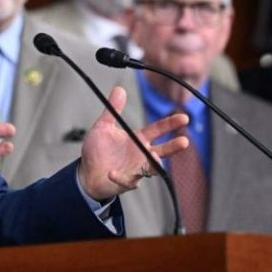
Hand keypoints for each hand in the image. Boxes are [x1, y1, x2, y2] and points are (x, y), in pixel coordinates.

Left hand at [79, 86, 189, 200]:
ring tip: (153, 158)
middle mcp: (141, 154)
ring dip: (154, 164)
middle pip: (163, 151)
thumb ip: (112, 110)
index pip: (158, 130)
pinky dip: (121, 177)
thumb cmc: (97, 150)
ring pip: (152, 169)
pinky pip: (129, 181)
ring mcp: (136, 169)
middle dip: (174, 147)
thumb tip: (119, 89)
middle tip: (184, 142)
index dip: (170, 124)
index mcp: (138, 139)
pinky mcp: (127, 182)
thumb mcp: (103, 127)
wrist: (87, 172)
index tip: (184, 118)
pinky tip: (112, 173)